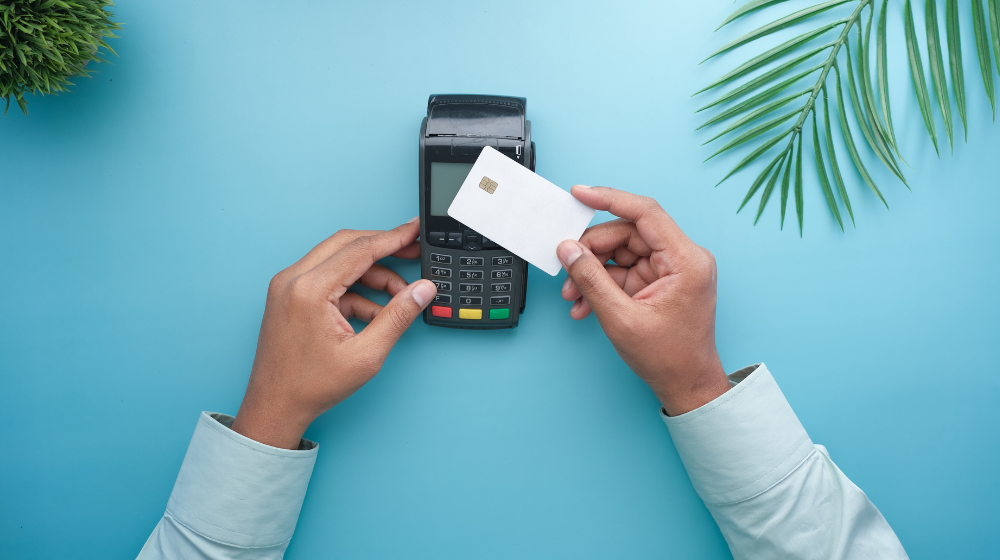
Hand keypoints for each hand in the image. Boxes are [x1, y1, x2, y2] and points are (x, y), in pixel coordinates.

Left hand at [231, 219, 436, 448]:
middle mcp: (293, 279)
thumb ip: (398, 317)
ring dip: (370, 273)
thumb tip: (422, 290)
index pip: (360, 250)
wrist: (275, 406)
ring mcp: (288, 286)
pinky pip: (328, 278)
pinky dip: (353, 288)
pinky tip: (374, 312)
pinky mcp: (289, 295)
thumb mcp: (365, 354)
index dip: (393, 238)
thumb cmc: (310, 386)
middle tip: (412, 252)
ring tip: (397, 296)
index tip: (414, 231)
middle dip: (383, 247)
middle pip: (347, 244)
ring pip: (338, 260)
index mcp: (310, 289)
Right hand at [557, 187, 729, 415]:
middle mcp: (682, 259)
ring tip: (573, 296)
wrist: (687, 386)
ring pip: (621, 253)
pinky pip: (623, 271)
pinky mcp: (659, 282)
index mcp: (686, 261)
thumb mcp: (621, 318)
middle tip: (567, 269)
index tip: (580, 194)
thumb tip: (569, 250)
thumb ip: (591, 279)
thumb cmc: (669, 358)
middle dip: (592, 252)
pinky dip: (602, 285)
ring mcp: (670, 270)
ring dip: (592, 272)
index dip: (609, 199)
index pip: (645, 213)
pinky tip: (585, 304)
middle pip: (627, 234)